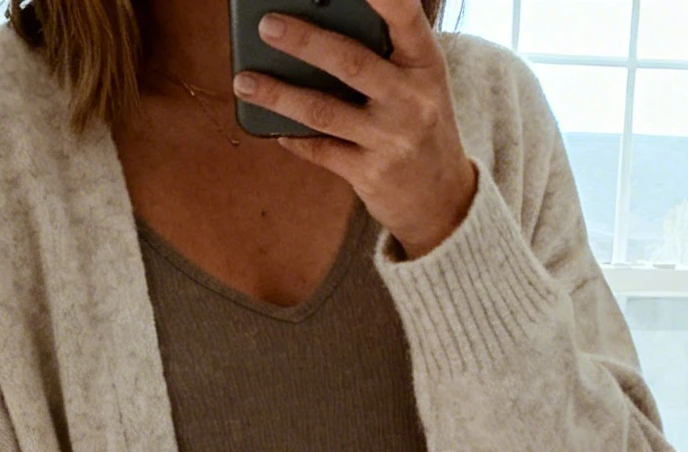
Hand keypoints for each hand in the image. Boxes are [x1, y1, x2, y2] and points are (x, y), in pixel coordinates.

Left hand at [233, 0, 477, 260]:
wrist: (443, 198)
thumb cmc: (420, 122)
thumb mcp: (419, 80)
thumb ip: (385, 51)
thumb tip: (317, 22)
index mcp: (425, 63)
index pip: (405, 16)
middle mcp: (411, 99)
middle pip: (350, 63)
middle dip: (304, 42)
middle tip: (267, 25)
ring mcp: (390, 140)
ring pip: (324, 111)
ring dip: (279, 95)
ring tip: (244, 81)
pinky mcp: (369, 175)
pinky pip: (321, 150)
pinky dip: (293, 136)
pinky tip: (271, 125)